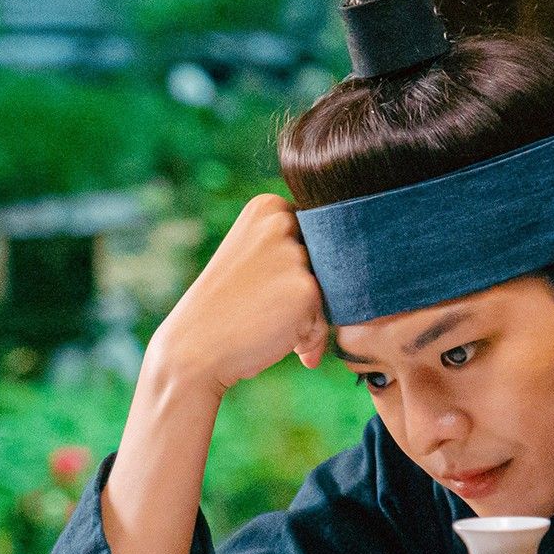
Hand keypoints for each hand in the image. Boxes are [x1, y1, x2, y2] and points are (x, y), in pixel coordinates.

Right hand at [153, 195, 327, 395]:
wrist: (194, 347)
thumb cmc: (226, 308)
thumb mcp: (255, 260)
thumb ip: (295, 254)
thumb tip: (359, 268)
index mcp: (268, 206)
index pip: (317, 240)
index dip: (300, 272)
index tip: (266, 287)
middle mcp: (282, 222)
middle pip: (328, 266)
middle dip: (306, 297)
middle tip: (265, 310)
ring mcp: (294, 255)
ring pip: (329, 294)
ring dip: (308, 320)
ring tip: (267, 324)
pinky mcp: (306, 289)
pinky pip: (326, 320)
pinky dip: (308, 338)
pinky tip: (275, 338)